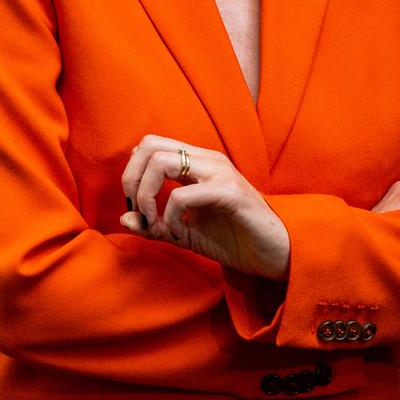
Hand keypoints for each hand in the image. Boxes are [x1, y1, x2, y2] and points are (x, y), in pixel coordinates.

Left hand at [120, 134, 289, 279]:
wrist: (275, 254)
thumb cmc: (233, 239)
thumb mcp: (184, 233)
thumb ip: (154, 225)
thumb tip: (124, 218)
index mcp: (195, 162)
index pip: (148, 145)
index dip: (131, 174)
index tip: (136, 208)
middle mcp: (206, 159)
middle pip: (149, 146)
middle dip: (132, 181)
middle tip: (141, 213)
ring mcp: (219, 172)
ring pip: (162, 162)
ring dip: (148, 196)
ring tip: (158, 224)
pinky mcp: (230, 192)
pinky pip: (183, 195)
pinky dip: (170, 216)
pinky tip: (180, 233)